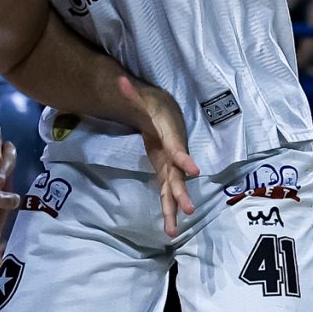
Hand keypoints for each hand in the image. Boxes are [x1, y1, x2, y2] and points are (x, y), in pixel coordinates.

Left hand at [116, 75, 200, 238]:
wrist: (165, 113)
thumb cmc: (154, 106)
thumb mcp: (141, 98)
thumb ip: (130, 93)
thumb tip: (118, 81)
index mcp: (172, 136)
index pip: (178, 148)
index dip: (184, 158)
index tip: (193, 170)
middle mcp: (176, 154)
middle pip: (179, 176)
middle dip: (183, 192)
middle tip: (189, 208)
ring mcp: (172, 166)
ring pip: (175, 190)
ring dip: (175, 209)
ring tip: (173, 231)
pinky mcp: (167, 174)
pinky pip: (169, 194)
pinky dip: (169, 209)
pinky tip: (169, 228)